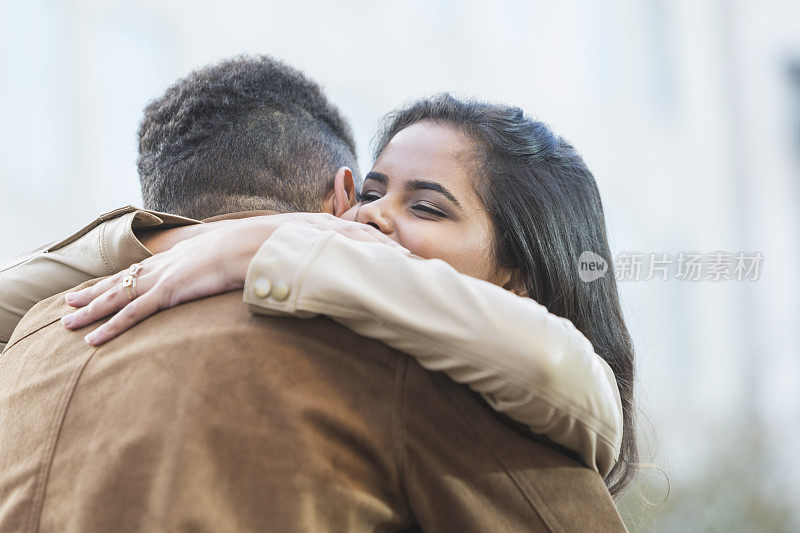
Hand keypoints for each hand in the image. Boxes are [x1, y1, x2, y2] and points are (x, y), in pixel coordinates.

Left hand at [61, 213, 407, 345]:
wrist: (289, 238)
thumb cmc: (291, 245)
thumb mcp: (287, 254)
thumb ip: (289, 263)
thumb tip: (310, 273)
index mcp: (207, 250)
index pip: (165, 265)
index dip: (139, 275)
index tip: (121, 282)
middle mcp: (186, 258)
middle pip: (135, 275)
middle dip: (103, 290)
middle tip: (74, 302)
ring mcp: (180, 271)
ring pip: (126, 291)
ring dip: (96, 307)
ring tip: (67, 321)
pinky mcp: (180, 288)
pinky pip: (140, 310)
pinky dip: (115, 325)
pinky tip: (93, 340)